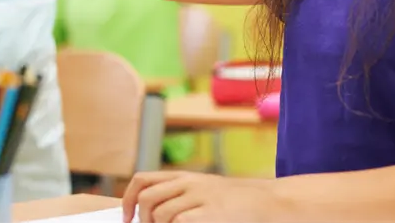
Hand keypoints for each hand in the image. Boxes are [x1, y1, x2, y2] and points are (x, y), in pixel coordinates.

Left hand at [122, 171, 275, 222]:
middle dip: (143, 220)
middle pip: (147, 199)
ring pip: (161, 214)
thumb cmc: (235, 204)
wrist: (267, 203)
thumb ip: (179, 197)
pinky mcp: (210, 213)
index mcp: (184, 177)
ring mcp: (200, 197)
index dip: (127, 200)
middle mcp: (189, 183)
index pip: (143, 180)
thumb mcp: (204, 192)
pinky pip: (179, 222)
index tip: (127, 219)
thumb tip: (147, 214)